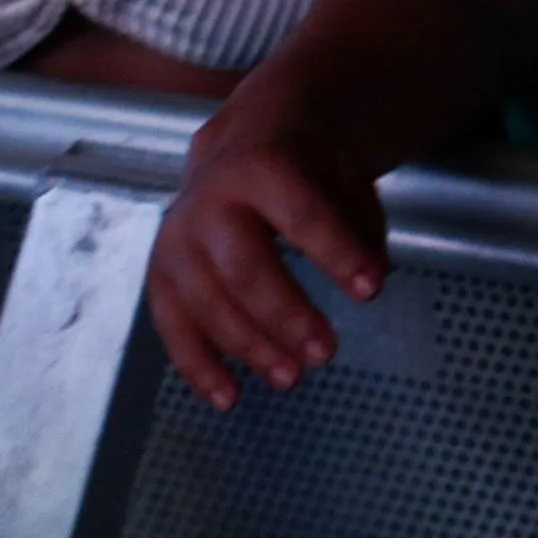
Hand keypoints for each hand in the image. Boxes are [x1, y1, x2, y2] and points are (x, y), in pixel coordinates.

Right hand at [147, 113, 387, 408]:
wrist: (241, 140)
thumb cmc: (303, 162)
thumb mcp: (343, 168)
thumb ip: (360, 219)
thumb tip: (376, 273)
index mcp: (261, 165)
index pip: (302, 214)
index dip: (337, 253)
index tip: (372, 290)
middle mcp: (209, 204)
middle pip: (244, 268)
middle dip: (285, 316)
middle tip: (325, 354)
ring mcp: (177, 242)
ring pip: (207, 303)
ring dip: (249, 348)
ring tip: (292, 378)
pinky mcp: (160, 275)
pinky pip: (173, 328)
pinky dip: (198, 367)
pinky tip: (228, 397)